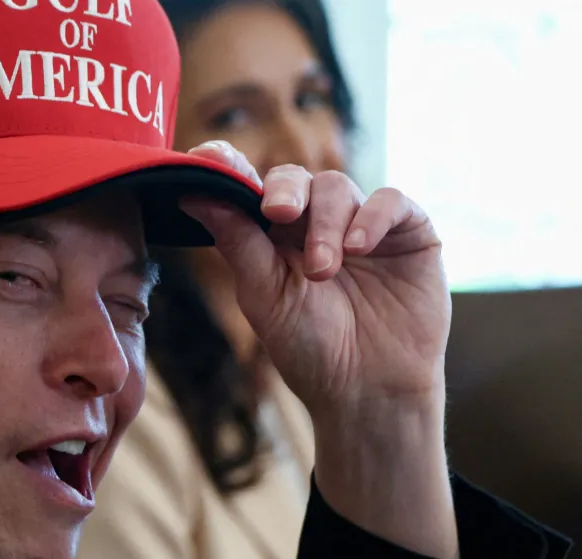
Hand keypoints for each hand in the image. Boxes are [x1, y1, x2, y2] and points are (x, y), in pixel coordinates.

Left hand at [181, 141, 450, 416]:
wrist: (370, 391)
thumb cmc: (311, 348)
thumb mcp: (266, 296)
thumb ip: (238, 242)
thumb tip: (193, 193)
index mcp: (272, 235)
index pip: (248, 187)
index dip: (228, 165)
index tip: (206, 156)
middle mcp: (314, 222)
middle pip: (293, 179)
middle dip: (283, 192)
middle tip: (278, 216)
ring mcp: (361, 223)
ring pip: (337, 187)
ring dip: (327, 225)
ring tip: (323, 270)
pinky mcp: (407, 231)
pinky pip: (390, 200)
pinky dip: (372, 216)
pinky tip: (360, 247)